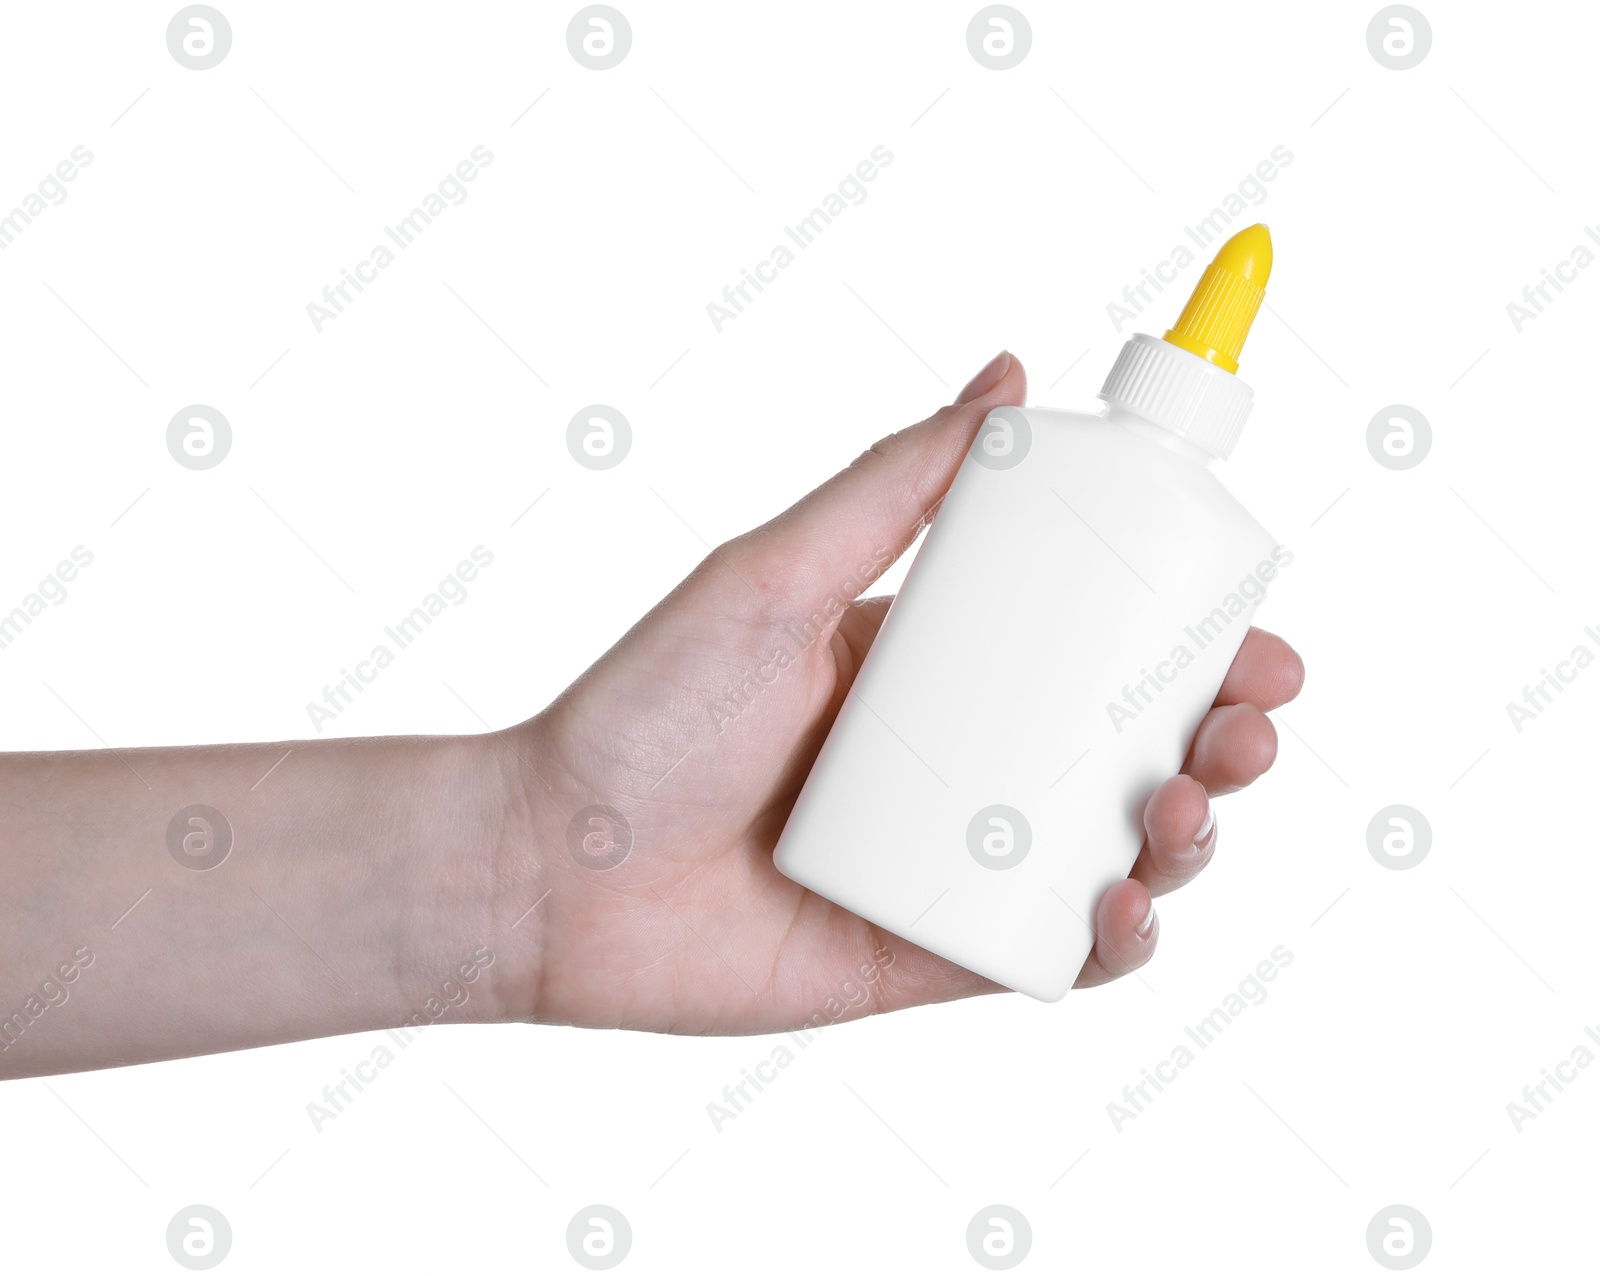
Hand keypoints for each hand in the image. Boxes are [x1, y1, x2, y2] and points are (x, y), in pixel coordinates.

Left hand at [497, 352, 1304, 1033]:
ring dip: (1187, 839)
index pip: (1095, 652)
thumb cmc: (642, 714)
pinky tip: (1122, 907)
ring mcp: (951, 868)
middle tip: (1250, 723)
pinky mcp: (930, 958)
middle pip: (1129, 756)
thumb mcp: (772, 575)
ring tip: (1184, 805)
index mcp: (934, 673)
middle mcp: (957, 769)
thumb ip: (892, 485)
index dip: (1190, 646)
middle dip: (1219, 743)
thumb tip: (1007, 375)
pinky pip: (1049, 957)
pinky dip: (1112, 943)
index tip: (1251, 631)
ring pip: (1112, 858)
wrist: (545, 870)